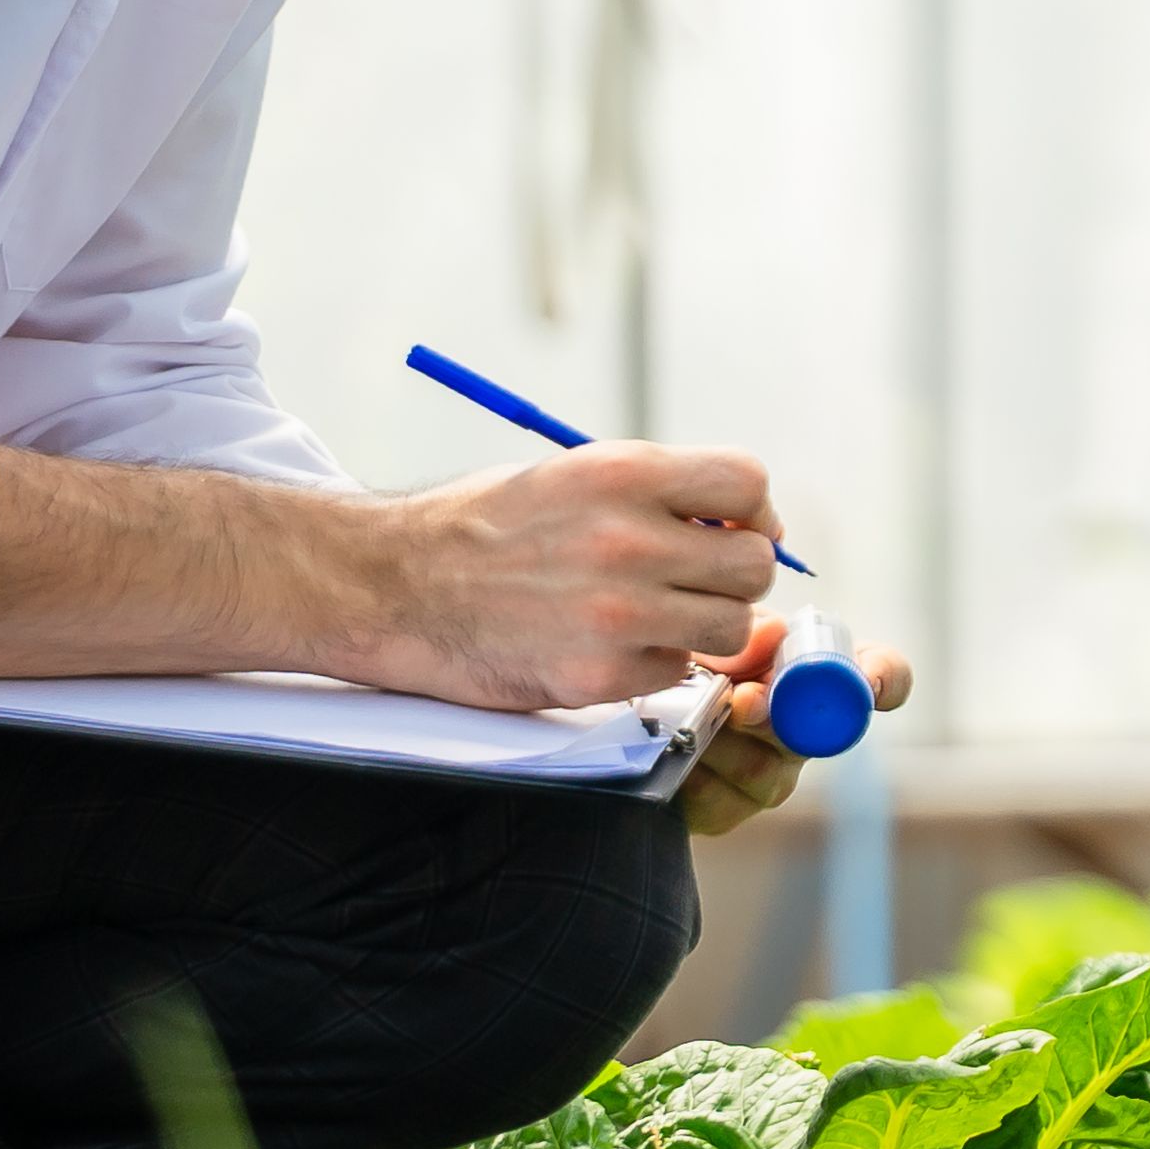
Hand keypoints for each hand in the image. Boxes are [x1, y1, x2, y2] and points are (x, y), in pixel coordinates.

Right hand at [331, 444, 781, 713]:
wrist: (395, 585)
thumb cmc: (484, 526)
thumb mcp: (572, 474)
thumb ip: (657, 492)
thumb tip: (743, 519)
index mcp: (624, 474)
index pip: (748, 482)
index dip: (753, 510)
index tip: (734, 527)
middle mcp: (629, 540)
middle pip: (754, 563)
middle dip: (735, 574)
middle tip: (697, 580)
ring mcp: (617, 613)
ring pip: (731, 626)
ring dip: (705, 625)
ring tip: (656, 615)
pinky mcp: (599, 674)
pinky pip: (677, 672)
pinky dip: (656, 664)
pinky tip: (612, 645)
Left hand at [673, 612, 918, 841]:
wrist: (633, 701)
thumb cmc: (692, 652)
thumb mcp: (719, 631)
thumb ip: (746, 630)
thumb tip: (772, 633)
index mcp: (822, 675)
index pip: (889, 676)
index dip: (886, 678)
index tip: (870, 680)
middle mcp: (808, 732)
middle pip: (816, 736)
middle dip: (776, 717)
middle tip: (744, 699)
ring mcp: (771, 776)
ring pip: (762, 771)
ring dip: (721, 740)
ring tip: (684, 714)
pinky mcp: (727, 811)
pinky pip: (718, 802)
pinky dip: (690, 770)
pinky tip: (671, 747)